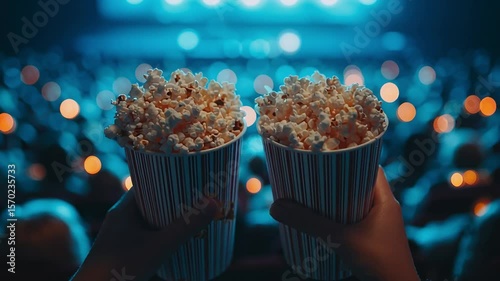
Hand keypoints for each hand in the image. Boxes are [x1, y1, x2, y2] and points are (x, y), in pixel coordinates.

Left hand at [71, 187, 216, 280]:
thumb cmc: (121, 268)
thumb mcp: (160, 247)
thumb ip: (186, 227)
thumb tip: (215, 203)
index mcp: (123, 208)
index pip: (147, 183)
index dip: (167, 179)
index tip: (187, 178)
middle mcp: (119, 218)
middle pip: (149, 201)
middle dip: (171, 201)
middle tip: (195, 198)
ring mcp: (118, 236)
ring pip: (146, 220)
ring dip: (165, 219)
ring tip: (189, 218)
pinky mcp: (120, 251)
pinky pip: (143, 235)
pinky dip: (158, 235)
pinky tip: (172, 242)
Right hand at [270, 167, 419, 280]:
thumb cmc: (378, 262)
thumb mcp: (340, 240)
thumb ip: (309, 223)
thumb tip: (275, 207)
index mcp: (385, 199)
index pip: (370, 165)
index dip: (350, 157)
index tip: (327, 154)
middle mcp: (385, 208)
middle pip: (360, 183)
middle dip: (337, 179)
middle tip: (313, 174)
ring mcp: (381, 224)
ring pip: (356, 202)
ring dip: (337, 199)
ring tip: (313, 194)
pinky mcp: (375, 238)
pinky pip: (356, 218)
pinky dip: (340, 216)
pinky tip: (323, 219)